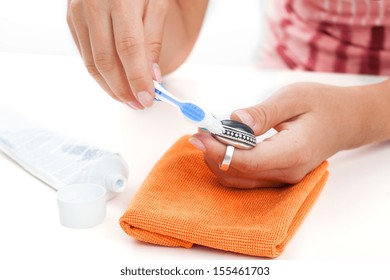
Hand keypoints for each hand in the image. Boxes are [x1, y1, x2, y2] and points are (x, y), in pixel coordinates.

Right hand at [67, 0, 207, 108]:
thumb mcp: (156, 5)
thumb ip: (153, 41)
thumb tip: (152, 77)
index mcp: (119, 0)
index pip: (128, 49)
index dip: (137, 78)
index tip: (147, 98)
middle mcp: (93, 5)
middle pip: (106, 61)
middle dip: (123, 89)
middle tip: (138, 103)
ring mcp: (78, 13)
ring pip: (91, 63)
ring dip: (110, 87)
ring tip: (128, 98)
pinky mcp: (71, 20)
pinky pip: (85, 55)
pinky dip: (100, 74)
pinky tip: (114, 82)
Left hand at [189, 82, 385, 187]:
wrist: (346, 121)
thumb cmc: (323, 105)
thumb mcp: (294, 98)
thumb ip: (263, 113)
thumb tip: (234, 120)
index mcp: (294, 152)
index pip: (247, 161)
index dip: (219, 150)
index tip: (200, 135)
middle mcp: (288, 172)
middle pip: (239, 174)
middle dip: (213, 154)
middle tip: (199, 132)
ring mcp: (284, 178)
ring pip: (240, 180)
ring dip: (218, 160)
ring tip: (207, 136)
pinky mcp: (279, 177)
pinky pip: (247, 178)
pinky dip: (229, 164)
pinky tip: (222, 145)